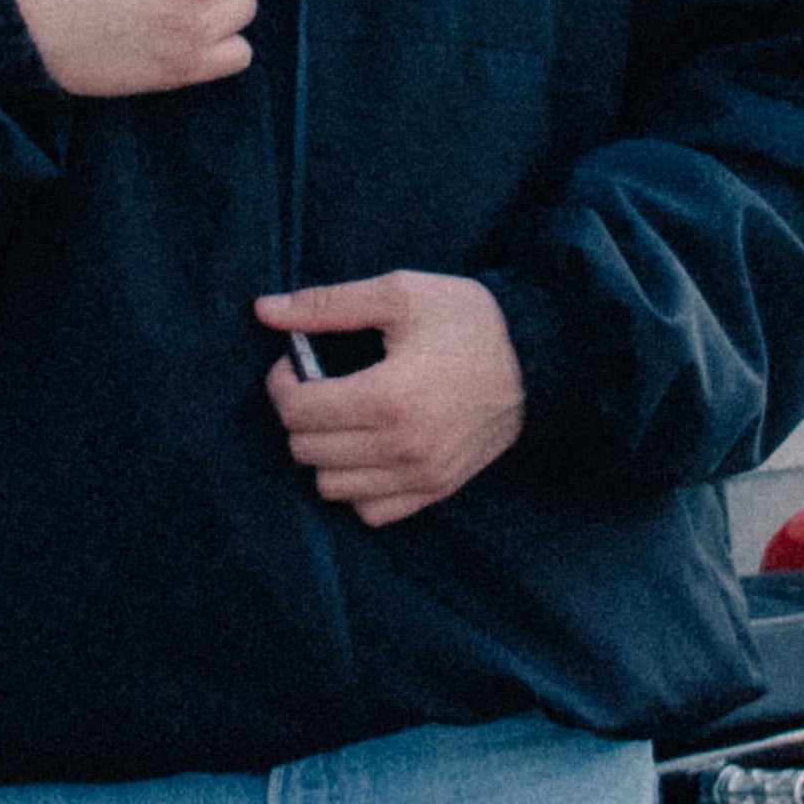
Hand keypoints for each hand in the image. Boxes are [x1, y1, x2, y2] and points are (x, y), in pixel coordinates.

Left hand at [258, 273, 527, 526]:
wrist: (540, 357)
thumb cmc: (468, 319)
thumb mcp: (399, 293)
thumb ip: (326, 304)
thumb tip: (264, 310)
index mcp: (389, 396)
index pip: (297, 411)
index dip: (282, 384)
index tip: (294, 364)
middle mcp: (403, 446)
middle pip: (307, 450)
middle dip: (300, 415)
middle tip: (319, 386)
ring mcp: (422, 475)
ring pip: (331, 486)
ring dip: (324, 452)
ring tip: (343, 418)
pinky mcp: (437, 489)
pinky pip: (371, 511)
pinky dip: (358, 485)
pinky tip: (367, 449)